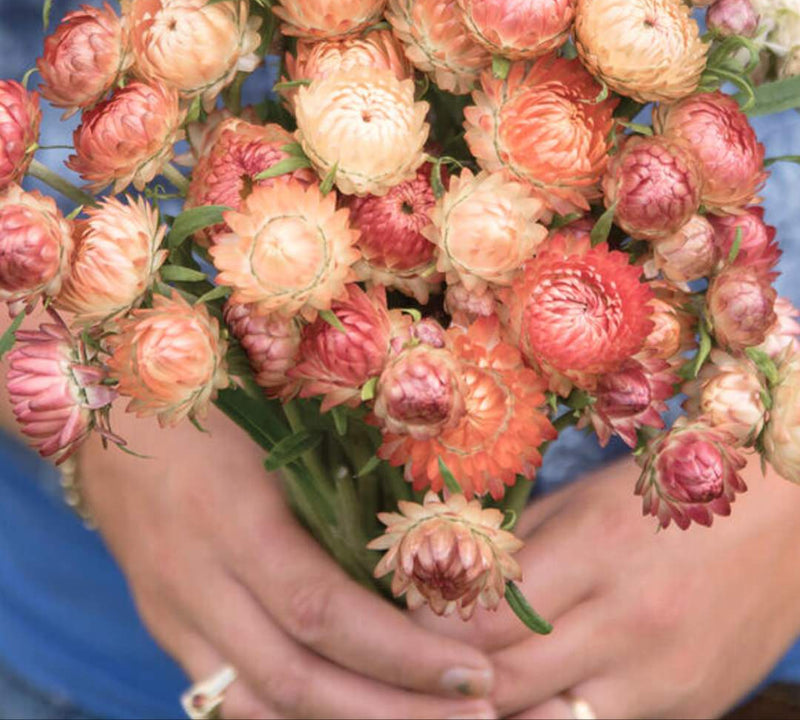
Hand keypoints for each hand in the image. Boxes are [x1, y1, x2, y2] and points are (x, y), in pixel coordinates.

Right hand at [79, 405, 495, 718]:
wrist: (112, 402)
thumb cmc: (216, 393)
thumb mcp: (280, 424)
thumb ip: (340, 485)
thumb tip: (431, 542)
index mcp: (233, 518)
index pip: (324, 613)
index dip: (402, 655)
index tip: (475, 674)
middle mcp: (196, 580)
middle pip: (295, 680)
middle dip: (392, 712)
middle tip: (477, 715)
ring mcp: (171, 613)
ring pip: (256, 709)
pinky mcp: (164, 626)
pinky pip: (226, 698)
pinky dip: (290, 718)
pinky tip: (350, 713)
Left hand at [416, 457, 799, 718]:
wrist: (789, 517)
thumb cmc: (672, 491)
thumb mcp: (588, 498)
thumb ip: (520, 544)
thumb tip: (448, 581)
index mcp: (597, 553)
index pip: (484, 617)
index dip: (430, 626)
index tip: (404, 618)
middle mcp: (630, 625)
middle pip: (504, 682)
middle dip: (450, 679)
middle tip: (416, 661)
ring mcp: (663, 680)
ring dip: (500, 711)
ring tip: (467, 688)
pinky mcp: (690, 710)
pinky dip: (557, 719)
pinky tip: (535, 697)